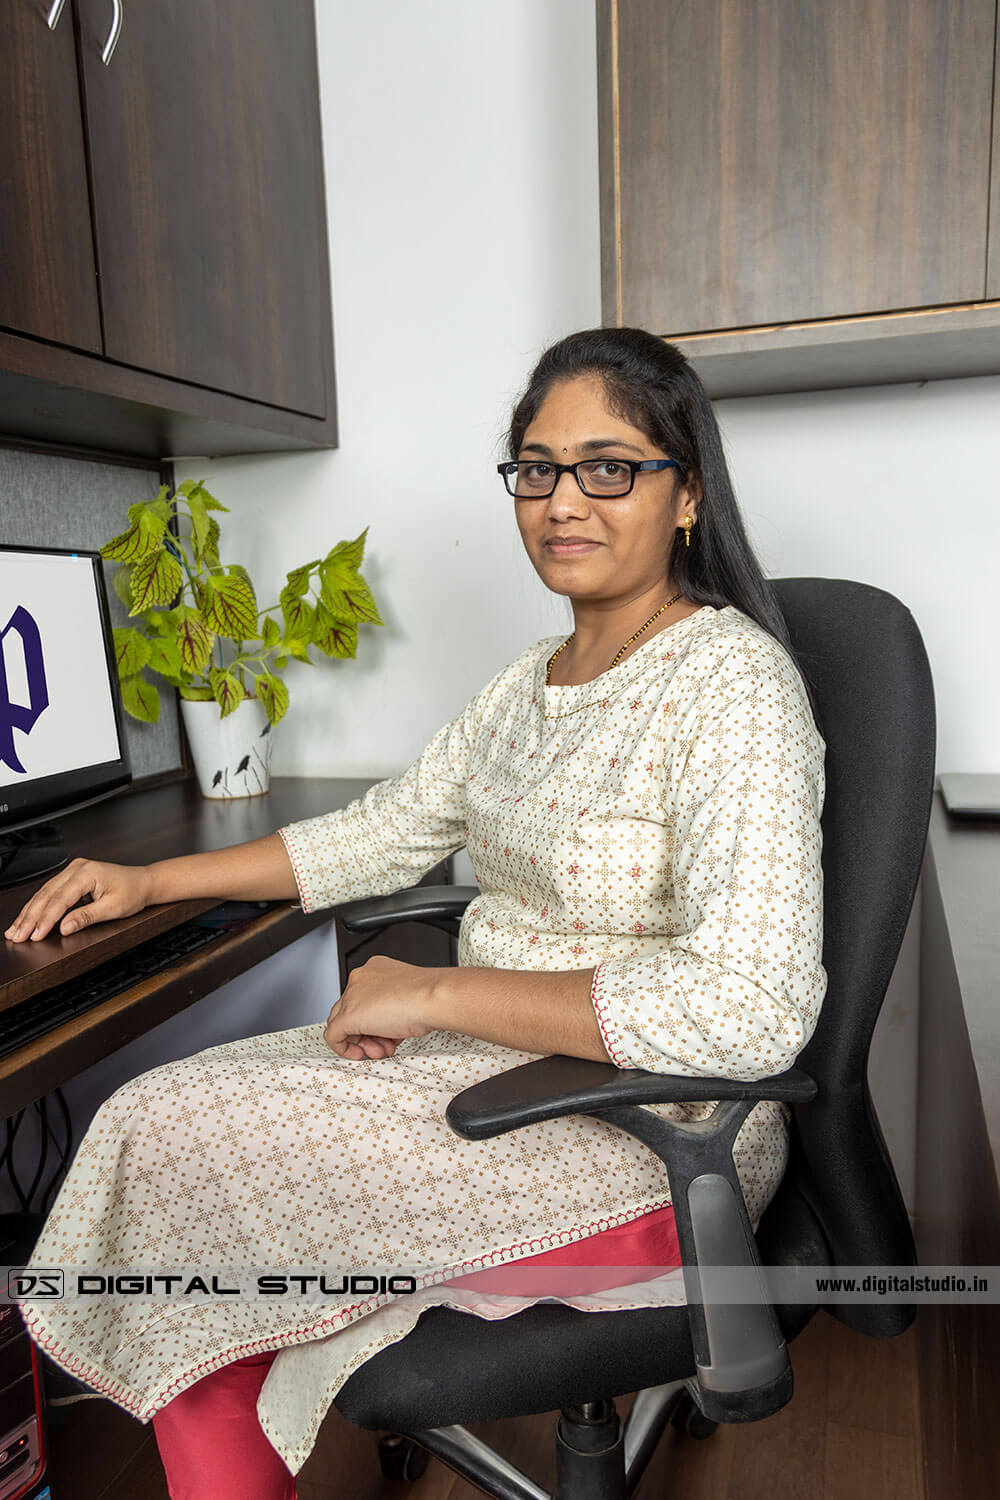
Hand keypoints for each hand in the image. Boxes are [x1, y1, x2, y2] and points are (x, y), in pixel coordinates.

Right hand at [4, 859, 155, 941]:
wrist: (144, 881)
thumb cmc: (133, 892)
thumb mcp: (113, 908)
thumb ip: (87, 917)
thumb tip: (64, 927)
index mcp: (87, 873)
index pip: (60, 899)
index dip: (45, 919)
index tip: (35, 935)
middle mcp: (77, 868)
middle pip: (46, 895)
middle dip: (29, 917)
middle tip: (16, 936)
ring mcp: (73, 870)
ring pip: (44, 893)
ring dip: (29, 912)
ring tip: (15, 930)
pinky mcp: (72, 876)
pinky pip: (50, 891)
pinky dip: (38, 906)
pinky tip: (27, 917)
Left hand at [324, 954, 439, 1061]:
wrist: (433, 998)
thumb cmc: (429, 997)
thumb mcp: (409, 998)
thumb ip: (391, 1008)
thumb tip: (388, 1026)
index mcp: (376, 969)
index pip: (363, 998)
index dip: (374, 1020)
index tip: (386, 1032)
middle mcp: (361, 978)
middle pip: (351, 1011)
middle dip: (367, 1034)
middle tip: (382, 1045)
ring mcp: (352, 996)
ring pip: (342, 1023)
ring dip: (362, 1043)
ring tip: (382, 1050)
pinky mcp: (348, 1015)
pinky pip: (333, 1035)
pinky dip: (343, 1049)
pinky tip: (359, 1054)